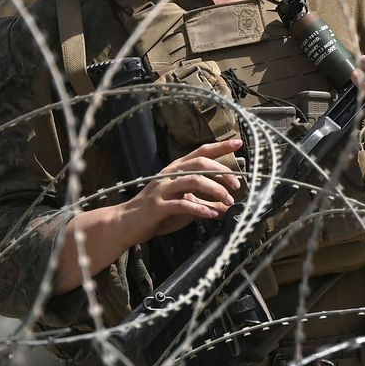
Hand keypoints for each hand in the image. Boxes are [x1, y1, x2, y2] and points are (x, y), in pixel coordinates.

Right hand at [123, 137, 241, 238]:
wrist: (126, 223)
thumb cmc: (157, 213)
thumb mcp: (185, 206)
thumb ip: (205, 203)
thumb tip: (227, 206)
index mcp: (176, 170)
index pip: (200, 153)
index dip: (220, 147)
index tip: (238, 143)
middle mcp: (169, 175)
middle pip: (200, 164)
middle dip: (222, 172)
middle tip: (237, 185)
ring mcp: (163, 189)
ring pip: (193, 181)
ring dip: (215, 190)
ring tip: (228, 201)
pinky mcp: (158, 206)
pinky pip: (182, 204)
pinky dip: (200, 209)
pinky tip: (212, 214)